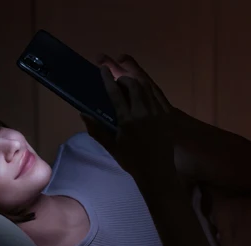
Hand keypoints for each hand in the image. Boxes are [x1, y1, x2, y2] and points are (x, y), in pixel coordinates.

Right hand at [82, 54, 177, 190]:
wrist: (157, 172)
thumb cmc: (132, 161)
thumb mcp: (111, 147)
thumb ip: (96, 129)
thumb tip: (83, 113)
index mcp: (127, 120)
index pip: (115, 93)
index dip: (108, 78)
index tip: (103, 69)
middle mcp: (143, 113)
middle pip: (133, 85)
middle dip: (124, 78)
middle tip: (118, 81)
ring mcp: (157, 113)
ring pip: (147, 88)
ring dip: (137, 82)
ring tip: (130, 83)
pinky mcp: (167, 116)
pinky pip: (159, 96)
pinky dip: (150, 89)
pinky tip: (145, 89)